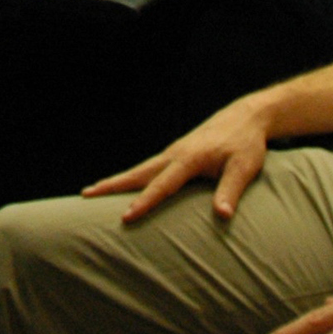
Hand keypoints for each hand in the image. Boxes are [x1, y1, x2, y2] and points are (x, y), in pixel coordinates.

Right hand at [79, 98, 269, 223]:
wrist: (247, 117)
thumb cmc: (246, 143)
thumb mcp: (243, 167)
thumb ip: (231, 190)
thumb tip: (222, 216)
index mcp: (188, 158)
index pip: (162, 185)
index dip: (144, 202)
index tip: (125, 216)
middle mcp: (175, 154)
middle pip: (138, 173)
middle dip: (111, 185)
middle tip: (86, 195)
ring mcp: (173, 152)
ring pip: (140, 169)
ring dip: (117, 181)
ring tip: (93, 192)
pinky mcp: (177, 154)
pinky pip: (149, 168)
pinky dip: (132, 178)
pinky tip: (126, 187)